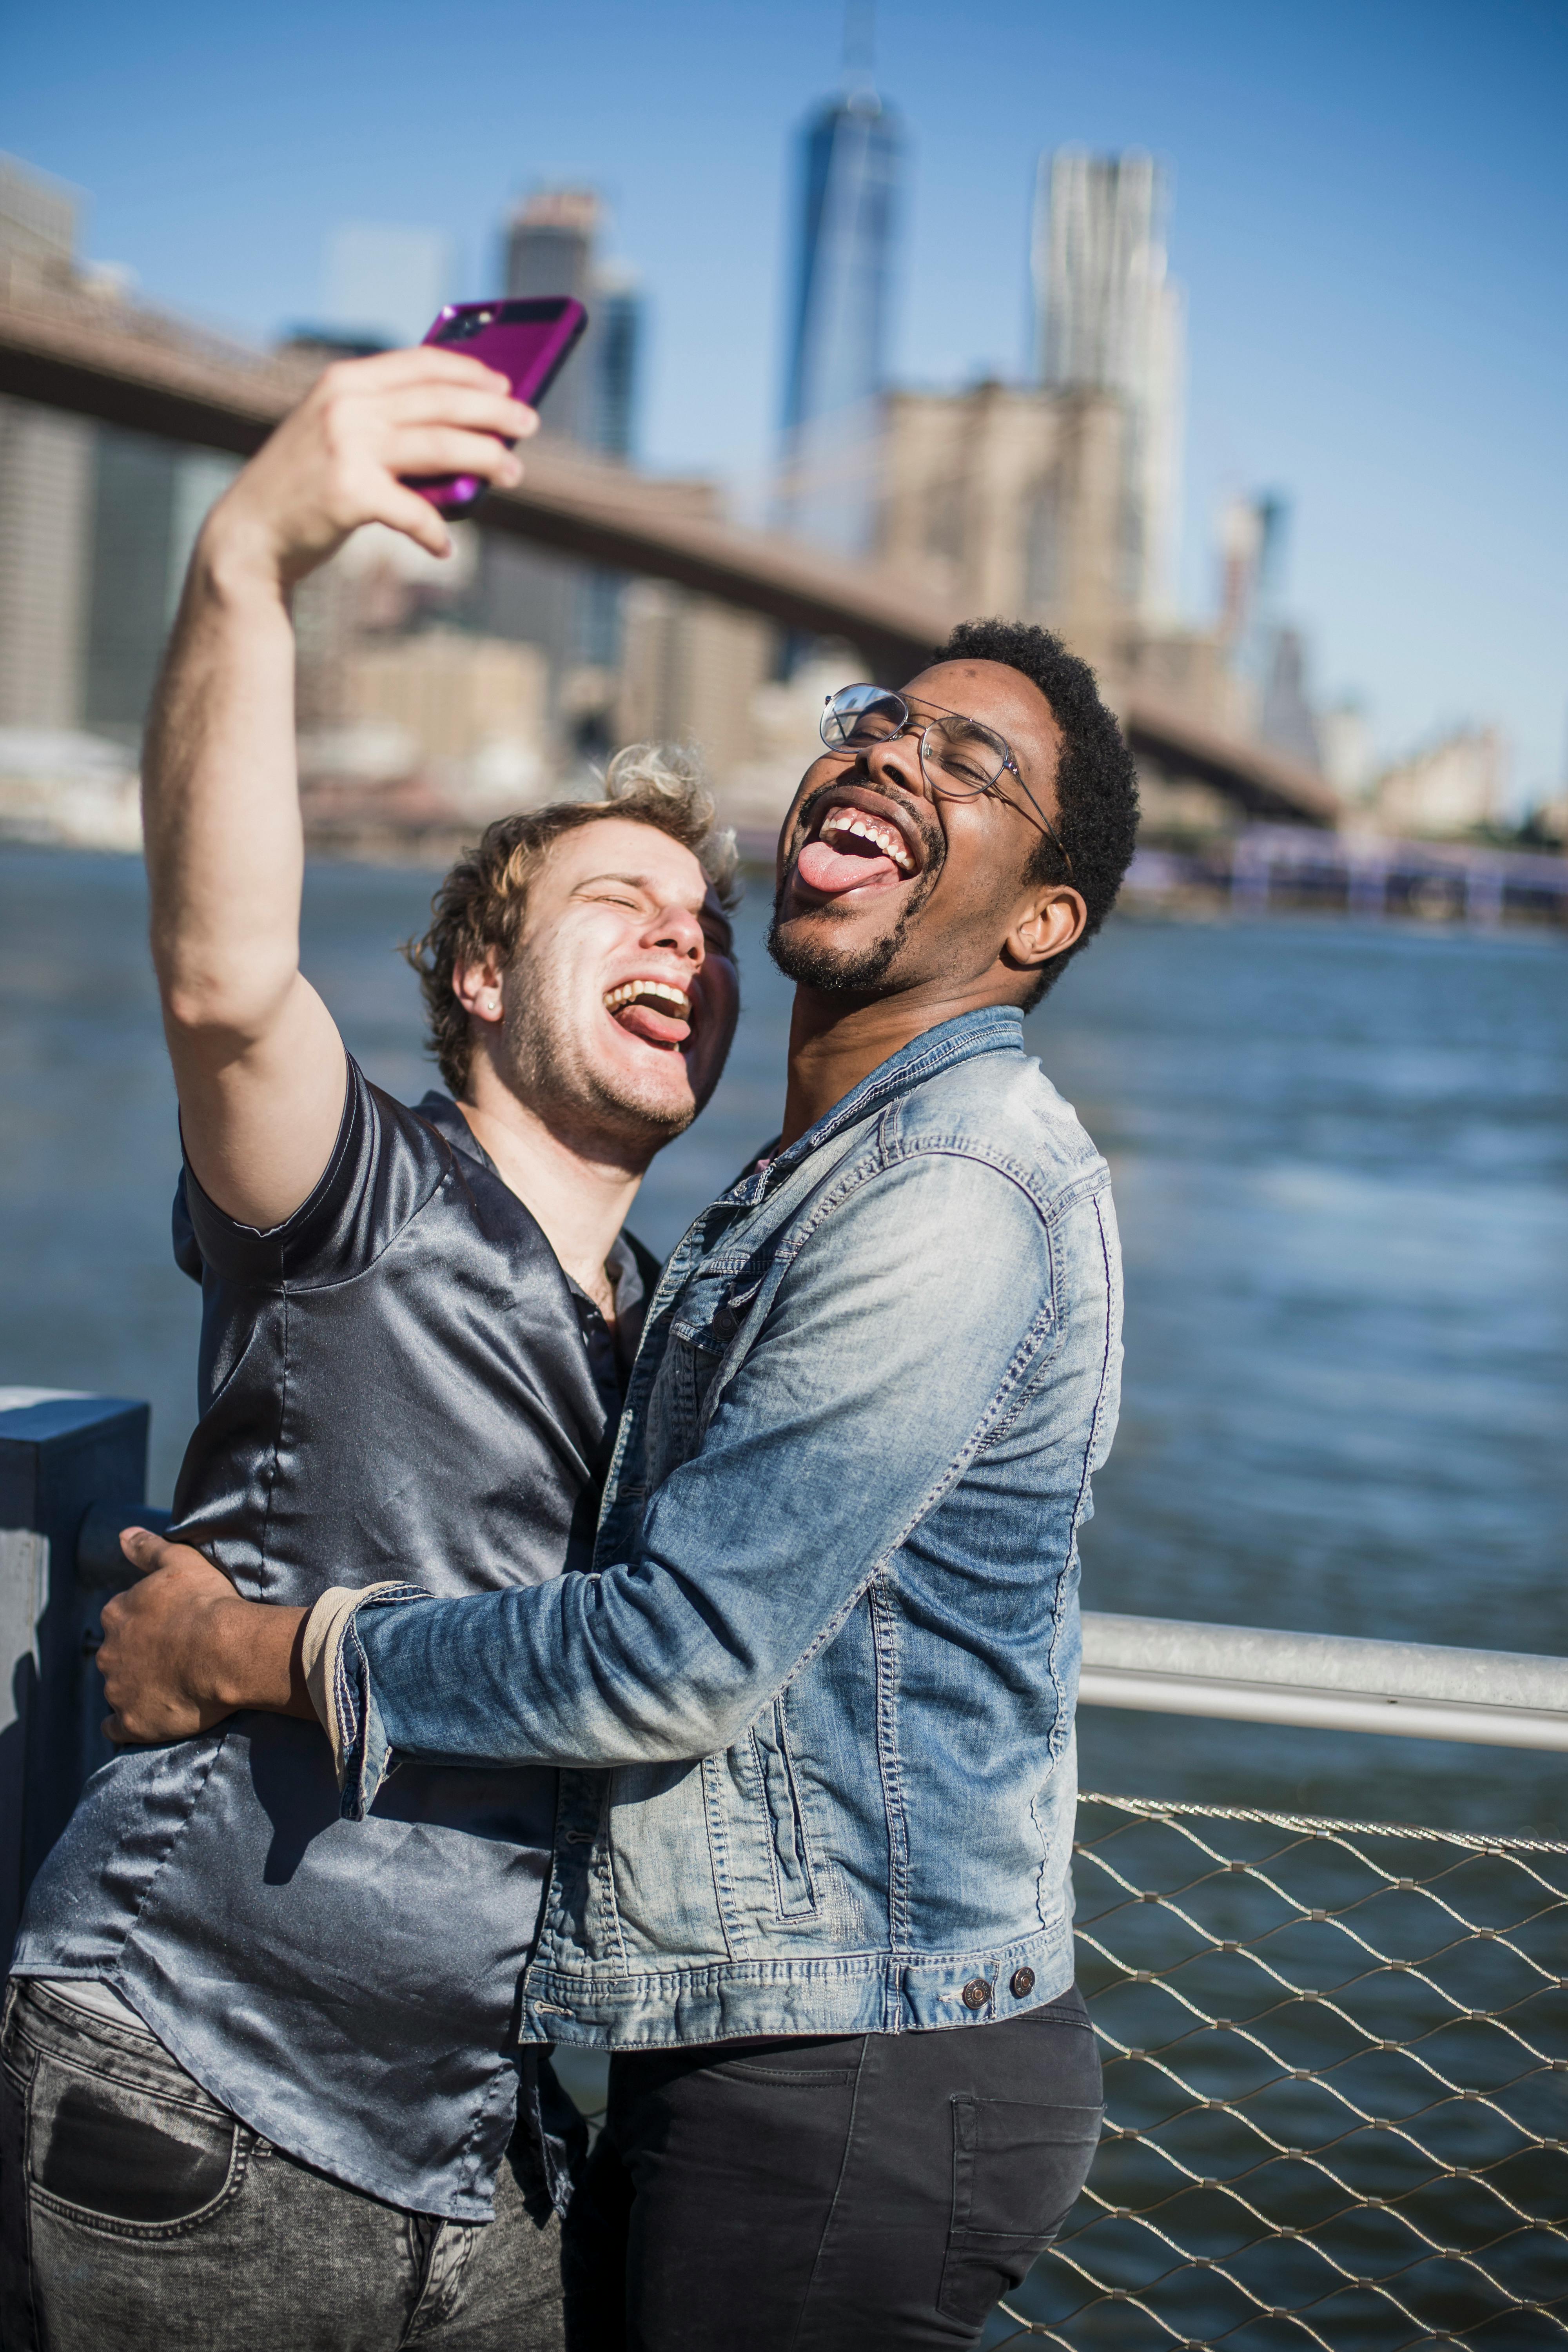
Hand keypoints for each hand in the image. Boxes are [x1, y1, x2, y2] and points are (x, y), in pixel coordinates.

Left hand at [100, 1530, 308, 1744]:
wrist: (226, 1650)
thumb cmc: (206, 1602)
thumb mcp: (180, 1561)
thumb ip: (148, 1548)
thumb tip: (122, 1534)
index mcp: (116, 1614)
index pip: (120, 1620)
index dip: (145, 1624)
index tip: (169, 1628)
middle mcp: (108, 1652)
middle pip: (116, 1656)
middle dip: (136, 1657)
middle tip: (172, 1659)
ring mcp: (118, 1690)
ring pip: (118, 1689)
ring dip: (135, 1689)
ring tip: (168, 1689)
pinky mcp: (131, 1722)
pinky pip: (117, 1729)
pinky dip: (126, 1725)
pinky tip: (145, 1720)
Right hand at [202, 344, 539, 586]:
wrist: (250, 534)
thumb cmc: (303, 487)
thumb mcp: (336, 435)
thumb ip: (383, 422)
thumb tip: (459, 432)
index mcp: (344, 382)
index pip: (419, 364)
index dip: (469, 372)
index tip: (505, 384)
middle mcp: (346, 406)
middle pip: (440, 402)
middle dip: (493, 413)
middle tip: (530, 425)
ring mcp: (347, 447)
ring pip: (439, 447)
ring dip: (485, 459)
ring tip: (514, 473)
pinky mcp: (350, 494)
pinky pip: (414, 511)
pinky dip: (434, 533)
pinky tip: (444, 547)